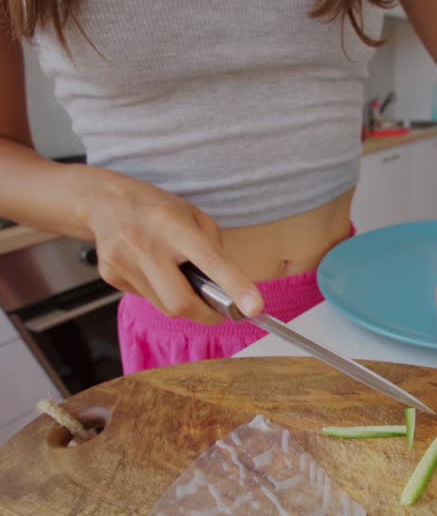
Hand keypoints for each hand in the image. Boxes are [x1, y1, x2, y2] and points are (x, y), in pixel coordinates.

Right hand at [84, 170, 262, 321]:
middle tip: (218, 308)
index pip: (210, 260)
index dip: (234, 286)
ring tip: (178, 278)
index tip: (253, 308)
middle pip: (181, 302)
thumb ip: (213, 247)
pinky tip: (154, 273)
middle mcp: (145, 244)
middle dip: (205, 313)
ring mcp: (124, 262)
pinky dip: (160, 294)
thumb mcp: (192, 214)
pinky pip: (147, 299)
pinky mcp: (111, 276)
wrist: (104, 203)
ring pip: (165, 307)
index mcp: (172, 223)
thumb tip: (229, 285)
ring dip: (181, 302)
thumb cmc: (156, 208)